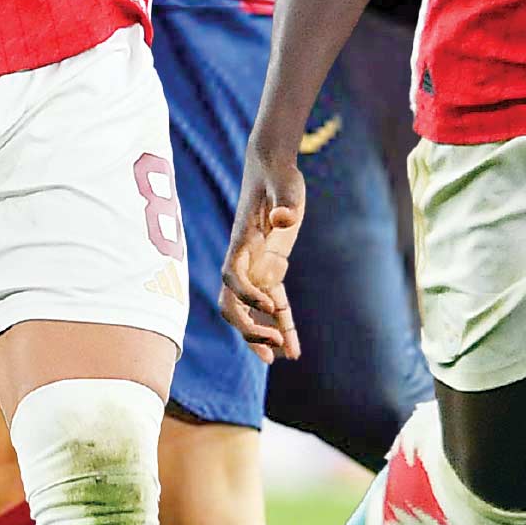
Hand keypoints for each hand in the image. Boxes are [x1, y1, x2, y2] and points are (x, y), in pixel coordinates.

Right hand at [218, 161, 307, 357]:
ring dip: (263, 335)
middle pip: (233, 303)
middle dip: (248, 329)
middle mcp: (243, 259)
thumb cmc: (277, 174)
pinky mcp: (271, 269)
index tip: (272, 306)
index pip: (231, 277)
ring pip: (252, 311)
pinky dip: (282, 325)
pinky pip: (274, 304)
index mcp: (241, 241)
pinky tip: (294, 348)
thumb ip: (284, 200)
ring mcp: (256, 266)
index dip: (246, 295)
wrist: (271, 167)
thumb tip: (282, 219)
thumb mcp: (285, 184)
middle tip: (273, 349)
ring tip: (283, 357)